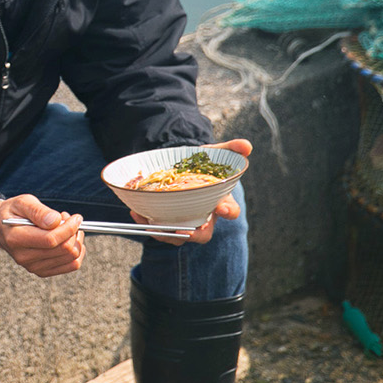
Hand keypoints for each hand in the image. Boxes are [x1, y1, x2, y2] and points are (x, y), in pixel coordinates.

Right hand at [0, 194, 83, 276]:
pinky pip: (70, 266)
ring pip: (70, 259)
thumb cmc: (13, 212)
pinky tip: (69, 239)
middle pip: (63, 250)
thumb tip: (56, 221)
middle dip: (73, 232)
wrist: (0, 228)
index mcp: (16, 239)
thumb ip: (38, 211)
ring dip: (75, 241)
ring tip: (66, 227)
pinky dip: (76, 252)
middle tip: (67, 218)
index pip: (51, 240)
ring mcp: (33, 267)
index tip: (76, 217)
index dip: (68, 228)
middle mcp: (24, 257)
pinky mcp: (41, 271)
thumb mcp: (22, 203)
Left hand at [133, 138, 249, 245]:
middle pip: (203, 233)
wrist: (180, 167)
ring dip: (164, 233)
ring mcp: (185, 221)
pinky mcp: (167, 221)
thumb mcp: (214, 154)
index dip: (228, 211)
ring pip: (178, 236)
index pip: (230, 210)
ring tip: (150, 223)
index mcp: (221, 201)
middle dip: (193, 235)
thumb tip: (246, 146)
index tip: (221, 207)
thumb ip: (230, 149)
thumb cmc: (201, 164)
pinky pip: (159, 229)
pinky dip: (147, 223)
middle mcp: (204, 216)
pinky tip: (136, 213)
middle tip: (182, 231)